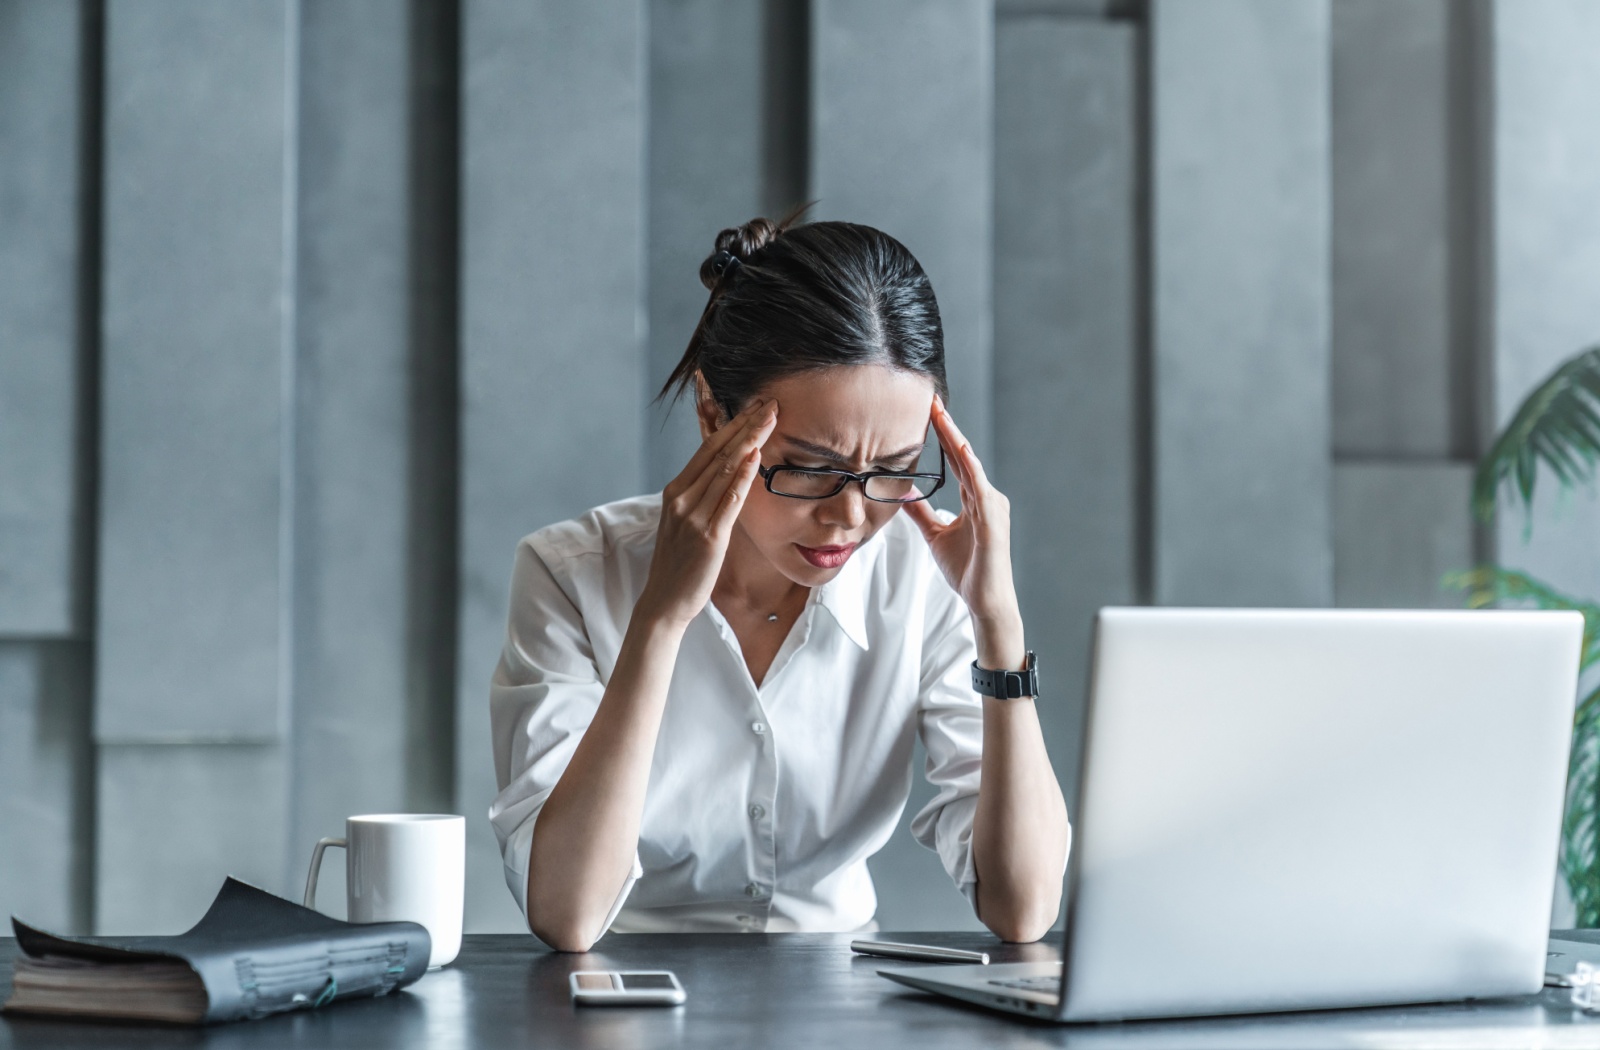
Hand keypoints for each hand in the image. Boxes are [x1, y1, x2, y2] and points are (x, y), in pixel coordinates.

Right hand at [638, 398, 777, 627]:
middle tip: (770, 402)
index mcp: (675, 491)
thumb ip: (704, 496)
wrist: (665, 601)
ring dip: (750, 440)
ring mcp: (693, 516)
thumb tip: (729, 474)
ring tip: (771, 419)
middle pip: (718, 452)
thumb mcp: (686, 521)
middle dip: (746, 424)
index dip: (733, 424)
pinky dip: (742, 477)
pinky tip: (755, 457)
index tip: (755, 406)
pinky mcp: (708, 537)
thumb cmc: (680, 562)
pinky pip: (728, 500)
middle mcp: (681, 498)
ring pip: (724, 470)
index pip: (707, 448)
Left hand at [903, 396, 1023, 656]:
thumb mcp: (936, 535)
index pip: (956, 460)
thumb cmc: (968, 570)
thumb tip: (903, 494)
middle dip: (947, 428)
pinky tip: (959, 449)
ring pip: (970, 465)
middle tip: (931, 401)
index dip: (942, 436)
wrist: (985, 601)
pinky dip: (969, 467)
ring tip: (940, 416)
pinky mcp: (993, 519)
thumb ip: (922, 513)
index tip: (928, 412)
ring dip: (955, 439)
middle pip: (963, 455)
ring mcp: (992, 506)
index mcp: (974, 499)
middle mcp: (986, 497)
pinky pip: (979, 487)